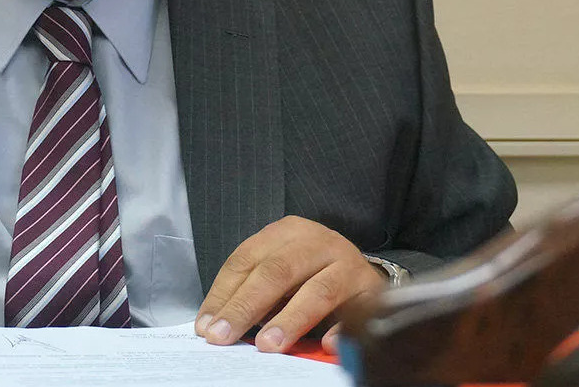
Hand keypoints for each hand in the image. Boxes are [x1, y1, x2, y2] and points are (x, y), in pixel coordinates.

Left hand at [194, 215, 384, 353]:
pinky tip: (325, 346)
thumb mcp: (279, 268)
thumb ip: (252, 290)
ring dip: (289, 320)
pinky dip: (340, 331)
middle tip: (224, 336)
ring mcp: (347, 262)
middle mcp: (317, 241)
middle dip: (246, 306)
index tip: (206, 325)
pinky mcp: (371, 289)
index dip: (224, 294)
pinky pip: (355, 312)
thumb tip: (216, 324)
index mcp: (286, 232)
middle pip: (277, 272)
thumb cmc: (310, 271)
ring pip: (317, 291)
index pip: (246, 260)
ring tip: (267, 345)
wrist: (363, 268)